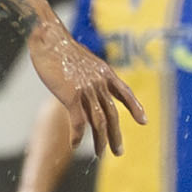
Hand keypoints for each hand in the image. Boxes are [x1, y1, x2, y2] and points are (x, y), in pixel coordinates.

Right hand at [31, 19, 143, 158]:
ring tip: (101, 154)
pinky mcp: (71, 95)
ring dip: (101, 140)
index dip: (135, 107)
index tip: (143, 120)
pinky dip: (78, 135)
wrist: (48, 37)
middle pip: (113, 114)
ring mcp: (87, 89)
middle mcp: (100, 82)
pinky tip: (76, 145)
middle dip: (116, 134)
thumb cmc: (60, 47)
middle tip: (119, 151)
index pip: (125, 92)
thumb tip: (88, 83)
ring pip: (99, 121)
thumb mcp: (82, 60)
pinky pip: (79, 121)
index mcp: (104, 72)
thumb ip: (89, 74)